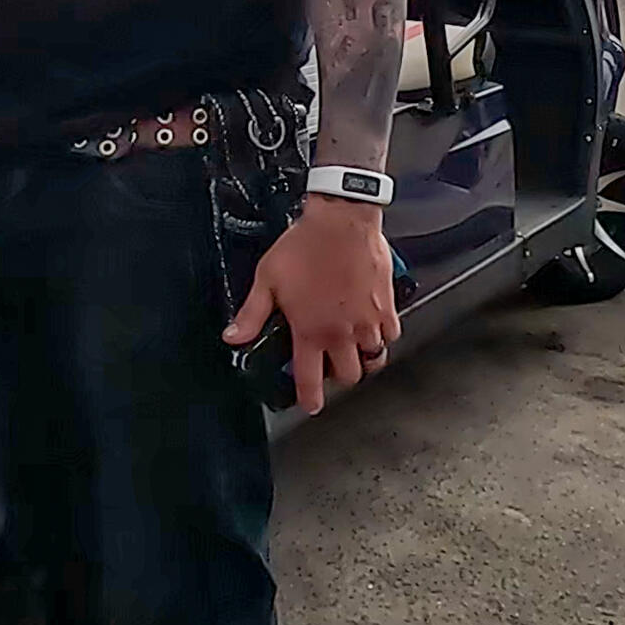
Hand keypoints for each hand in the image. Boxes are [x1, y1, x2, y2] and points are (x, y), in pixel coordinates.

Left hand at [222, 197, 400, 413]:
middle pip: (348, 376)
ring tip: (352, 348)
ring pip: (373, 359)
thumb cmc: (305, 245)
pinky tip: (371, 324)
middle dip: (338, 377)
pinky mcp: (387, 307)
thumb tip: (234, 337)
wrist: (341, 220)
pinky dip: (382, 335)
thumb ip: (252, 314)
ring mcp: (368, 322)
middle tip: (330, 365)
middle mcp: (342, 333)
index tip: (310, 404)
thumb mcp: (268, 278)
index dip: (309, 398)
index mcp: (311, 330)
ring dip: (362, 358)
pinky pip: (391, 335)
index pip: (309, 379)